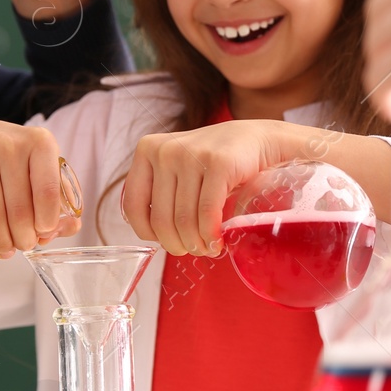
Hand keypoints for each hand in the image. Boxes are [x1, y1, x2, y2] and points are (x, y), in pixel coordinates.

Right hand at [0, 122, 74, 258]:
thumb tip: (72, 227)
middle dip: (23, 237)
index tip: (43, 233)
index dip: (47, 220)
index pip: (48, 190)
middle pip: (19, 207)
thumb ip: (61, 199)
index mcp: (41, 143)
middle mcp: (10, 143)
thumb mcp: (43, 169)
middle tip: (23, 246)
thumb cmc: (16, 159)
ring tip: (4, 249)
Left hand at [122, 121, 300, 256]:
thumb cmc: (215, 162)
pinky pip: (207, 213)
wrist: (257, 139)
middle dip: (177, 245)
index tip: (166, 241)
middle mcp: (164, 150)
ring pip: (184, 219)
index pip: (133, 205)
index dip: (148, 233)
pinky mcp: (218, 164)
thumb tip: (155, 237)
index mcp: (147, 150)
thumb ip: (161, 193)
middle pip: (161, 218)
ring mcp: (190, 155)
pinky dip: (211, 235)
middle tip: (192, 251)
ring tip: (208, 248)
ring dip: (197, 244)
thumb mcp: (179, 168)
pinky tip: (217, 242)